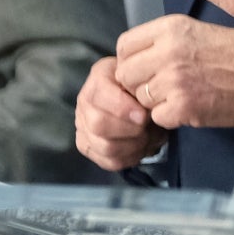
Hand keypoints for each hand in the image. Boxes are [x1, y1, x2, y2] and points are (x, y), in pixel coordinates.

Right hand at [75, 55, 167, 170]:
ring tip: (149, 137)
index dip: (122, 109)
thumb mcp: (145, 72)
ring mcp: (84, 127)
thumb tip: (146, 102)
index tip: (143, 116)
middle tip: (148, 127)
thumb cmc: (145, 82)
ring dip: (133, 146)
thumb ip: (144, 80)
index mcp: (98, 79)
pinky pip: (108, 162)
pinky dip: (130, 158)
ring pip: (105, 147)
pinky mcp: (89, 147)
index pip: (100, 96)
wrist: (141, 94)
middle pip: (99, 125)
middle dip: (129, 130)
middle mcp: (85, 104)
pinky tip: (141, 148)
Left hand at [113, 16, 233, 129]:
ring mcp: (174, 80)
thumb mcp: (198, 32)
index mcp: (171, 28)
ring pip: (140, 99)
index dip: (131, 61)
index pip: (124, 47)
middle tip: (164, 87)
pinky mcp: (183, 106)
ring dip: (156, 102)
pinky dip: (172, 117)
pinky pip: (158, 118)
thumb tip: (137, 63)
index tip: (146, 69)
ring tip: (184, 96)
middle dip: (140, 85)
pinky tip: (192, 107)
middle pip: (125, 75)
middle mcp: (168, 51)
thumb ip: (164, 43)